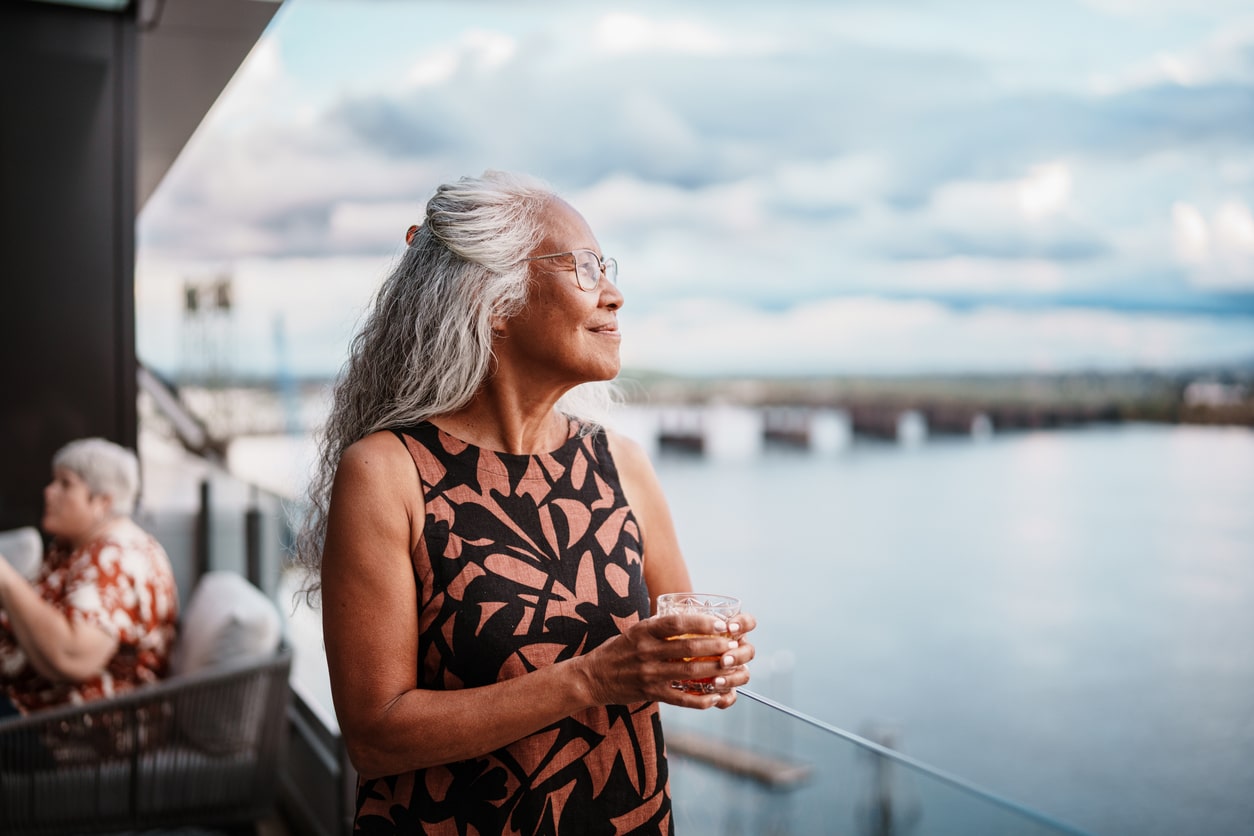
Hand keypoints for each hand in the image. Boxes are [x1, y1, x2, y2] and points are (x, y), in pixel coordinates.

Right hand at [574, 611, 756, 710]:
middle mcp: (646, 651)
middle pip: (687, 648)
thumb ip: (660, 628)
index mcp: (643, 631)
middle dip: (715, 647)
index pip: (676, 623)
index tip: (721, 623)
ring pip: (688, 673)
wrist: (591, 677)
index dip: (701, 622)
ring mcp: (648, 674)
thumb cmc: (618, 651)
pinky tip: (715, 696)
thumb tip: (694, 620)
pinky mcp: (650, 694)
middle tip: (733, 646)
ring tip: (731, 668)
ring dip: (714, 671)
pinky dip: (701, 699)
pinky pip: (681, 698)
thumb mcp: (635, 631)